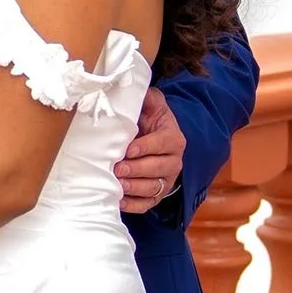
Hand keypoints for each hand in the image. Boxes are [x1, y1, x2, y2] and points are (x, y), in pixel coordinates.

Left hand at [116, 87, 185, 215]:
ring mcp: (166, 180)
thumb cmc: (149, 121)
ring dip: (135, 187)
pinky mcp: (157, 195)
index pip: (162, 143)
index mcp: (173, 138)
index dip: (145, 147)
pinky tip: (119, 201)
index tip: (128, 149)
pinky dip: (134, 205)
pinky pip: (147, 203)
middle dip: (137, 169)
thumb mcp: (152, 105)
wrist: (154, 139)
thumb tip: (135, 87)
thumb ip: (147, 97)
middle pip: (158, 168)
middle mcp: (174, 161)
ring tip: (117, 184)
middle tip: (118, 168)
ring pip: (153, 187)